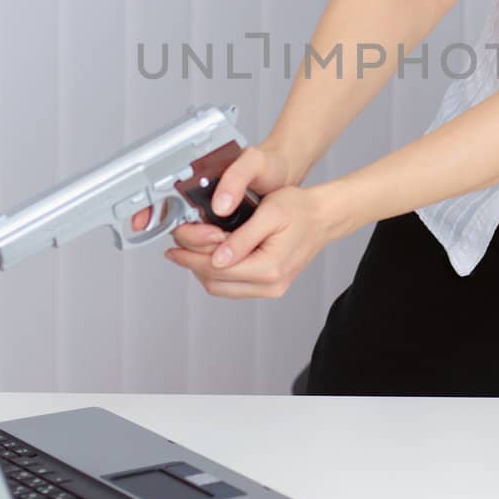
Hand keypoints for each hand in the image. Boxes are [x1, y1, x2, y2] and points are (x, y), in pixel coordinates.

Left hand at [127, 139, 308, 274]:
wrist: (322, 217)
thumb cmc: (299, 209)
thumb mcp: (269, 214)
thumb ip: (242, 239)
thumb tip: (216, 259)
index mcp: (270, 268)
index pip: (217, 269)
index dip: (191, 255)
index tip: (176, 243)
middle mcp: (270, 285)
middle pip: (215, 282)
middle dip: (192, 262)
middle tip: (178, 245)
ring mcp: (270, 288)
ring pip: (221, 288)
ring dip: (201, 269)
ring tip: (189, 249)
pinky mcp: (269, 286)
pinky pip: (233, 286)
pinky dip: (217, 272)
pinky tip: (209, 255)